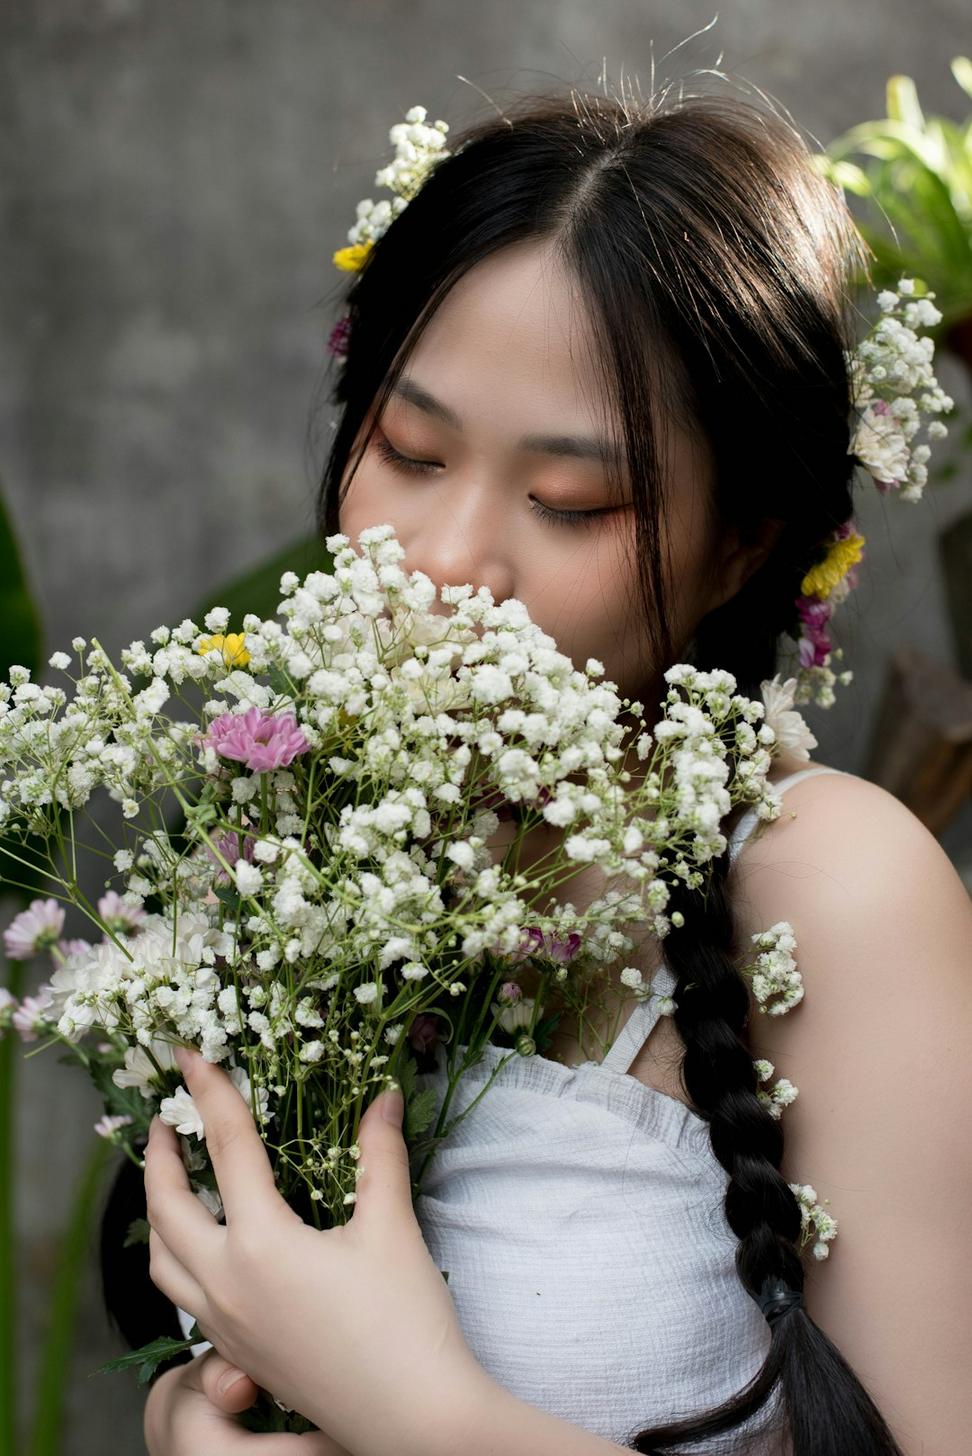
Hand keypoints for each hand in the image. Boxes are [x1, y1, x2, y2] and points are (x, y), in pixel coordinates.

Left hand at [143, 1046, 491, 1455]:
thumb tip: (385, 1096)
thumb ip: (380, 1154)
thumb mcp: (391, 1227)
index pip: (226, 1148)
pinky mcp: (240, 1355)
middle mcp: (228, 1285)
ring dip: (157, 1213)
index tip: (189, 1053)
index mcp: (260, 1245)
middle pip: (166, 1209)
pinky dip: (177, 1259)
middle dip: (158, 1159)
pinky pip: (184, 1298)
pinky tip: (205, 1250)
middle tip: (165, 1120)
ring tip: (171, 1182)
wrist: (413, 1421)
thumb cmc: (405, 1323)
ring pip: (162, 1262)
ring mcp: (228, 1327)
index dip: (209, 1091)